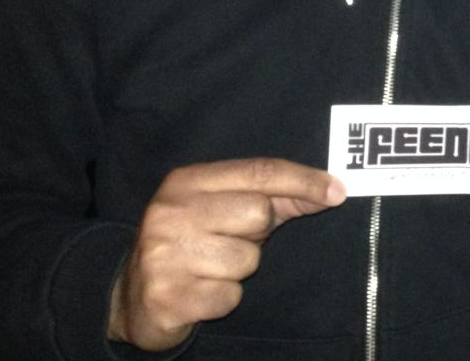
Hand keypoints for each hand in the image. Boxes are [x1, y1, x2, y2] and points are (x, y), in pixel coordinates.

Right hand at [108, 158, 345, 350]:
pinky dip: (224, 299)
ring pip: (247, 260)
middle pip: (258, 213)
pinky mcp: (167, 297)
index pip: (259, 171)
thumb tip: (332, 190)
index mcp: (186, 182)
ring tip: (210, 268)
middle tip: (230, 240)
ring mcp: (164, 255)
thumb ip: (277, 196)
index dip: (304, 180)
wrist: (131, 296)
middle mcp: (171, 212)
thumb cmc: (194, 242)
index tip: (338, 190)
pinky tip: (200, 292)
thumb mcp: (224, 208)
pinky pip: (230, 297)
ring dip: (239, 270)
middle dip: (257, 233)